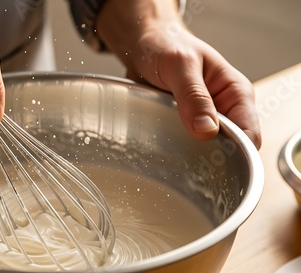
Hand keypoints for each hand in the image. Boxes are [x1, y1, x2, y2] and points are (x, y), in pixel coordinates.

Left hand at [97, 0, 260, 148]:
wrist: (143, 45)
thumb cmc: (166, 46)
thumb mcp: (180, 65)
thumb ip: (194, 96)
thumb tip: (208, 130)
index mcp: (235, 92)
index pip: (249, 134)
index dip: (235, 151)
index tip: (210, 156)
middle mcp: (224, 109)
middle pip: (229, 148)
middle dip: (209, 156)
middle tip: (184, 153)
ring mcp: (204, 119)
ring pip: (205, 150)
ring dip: (189, 151)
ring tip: (170, 146)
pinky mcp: (184, 124)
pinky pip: (185, 144)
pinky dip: (174, 147)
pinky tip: (162, 145)